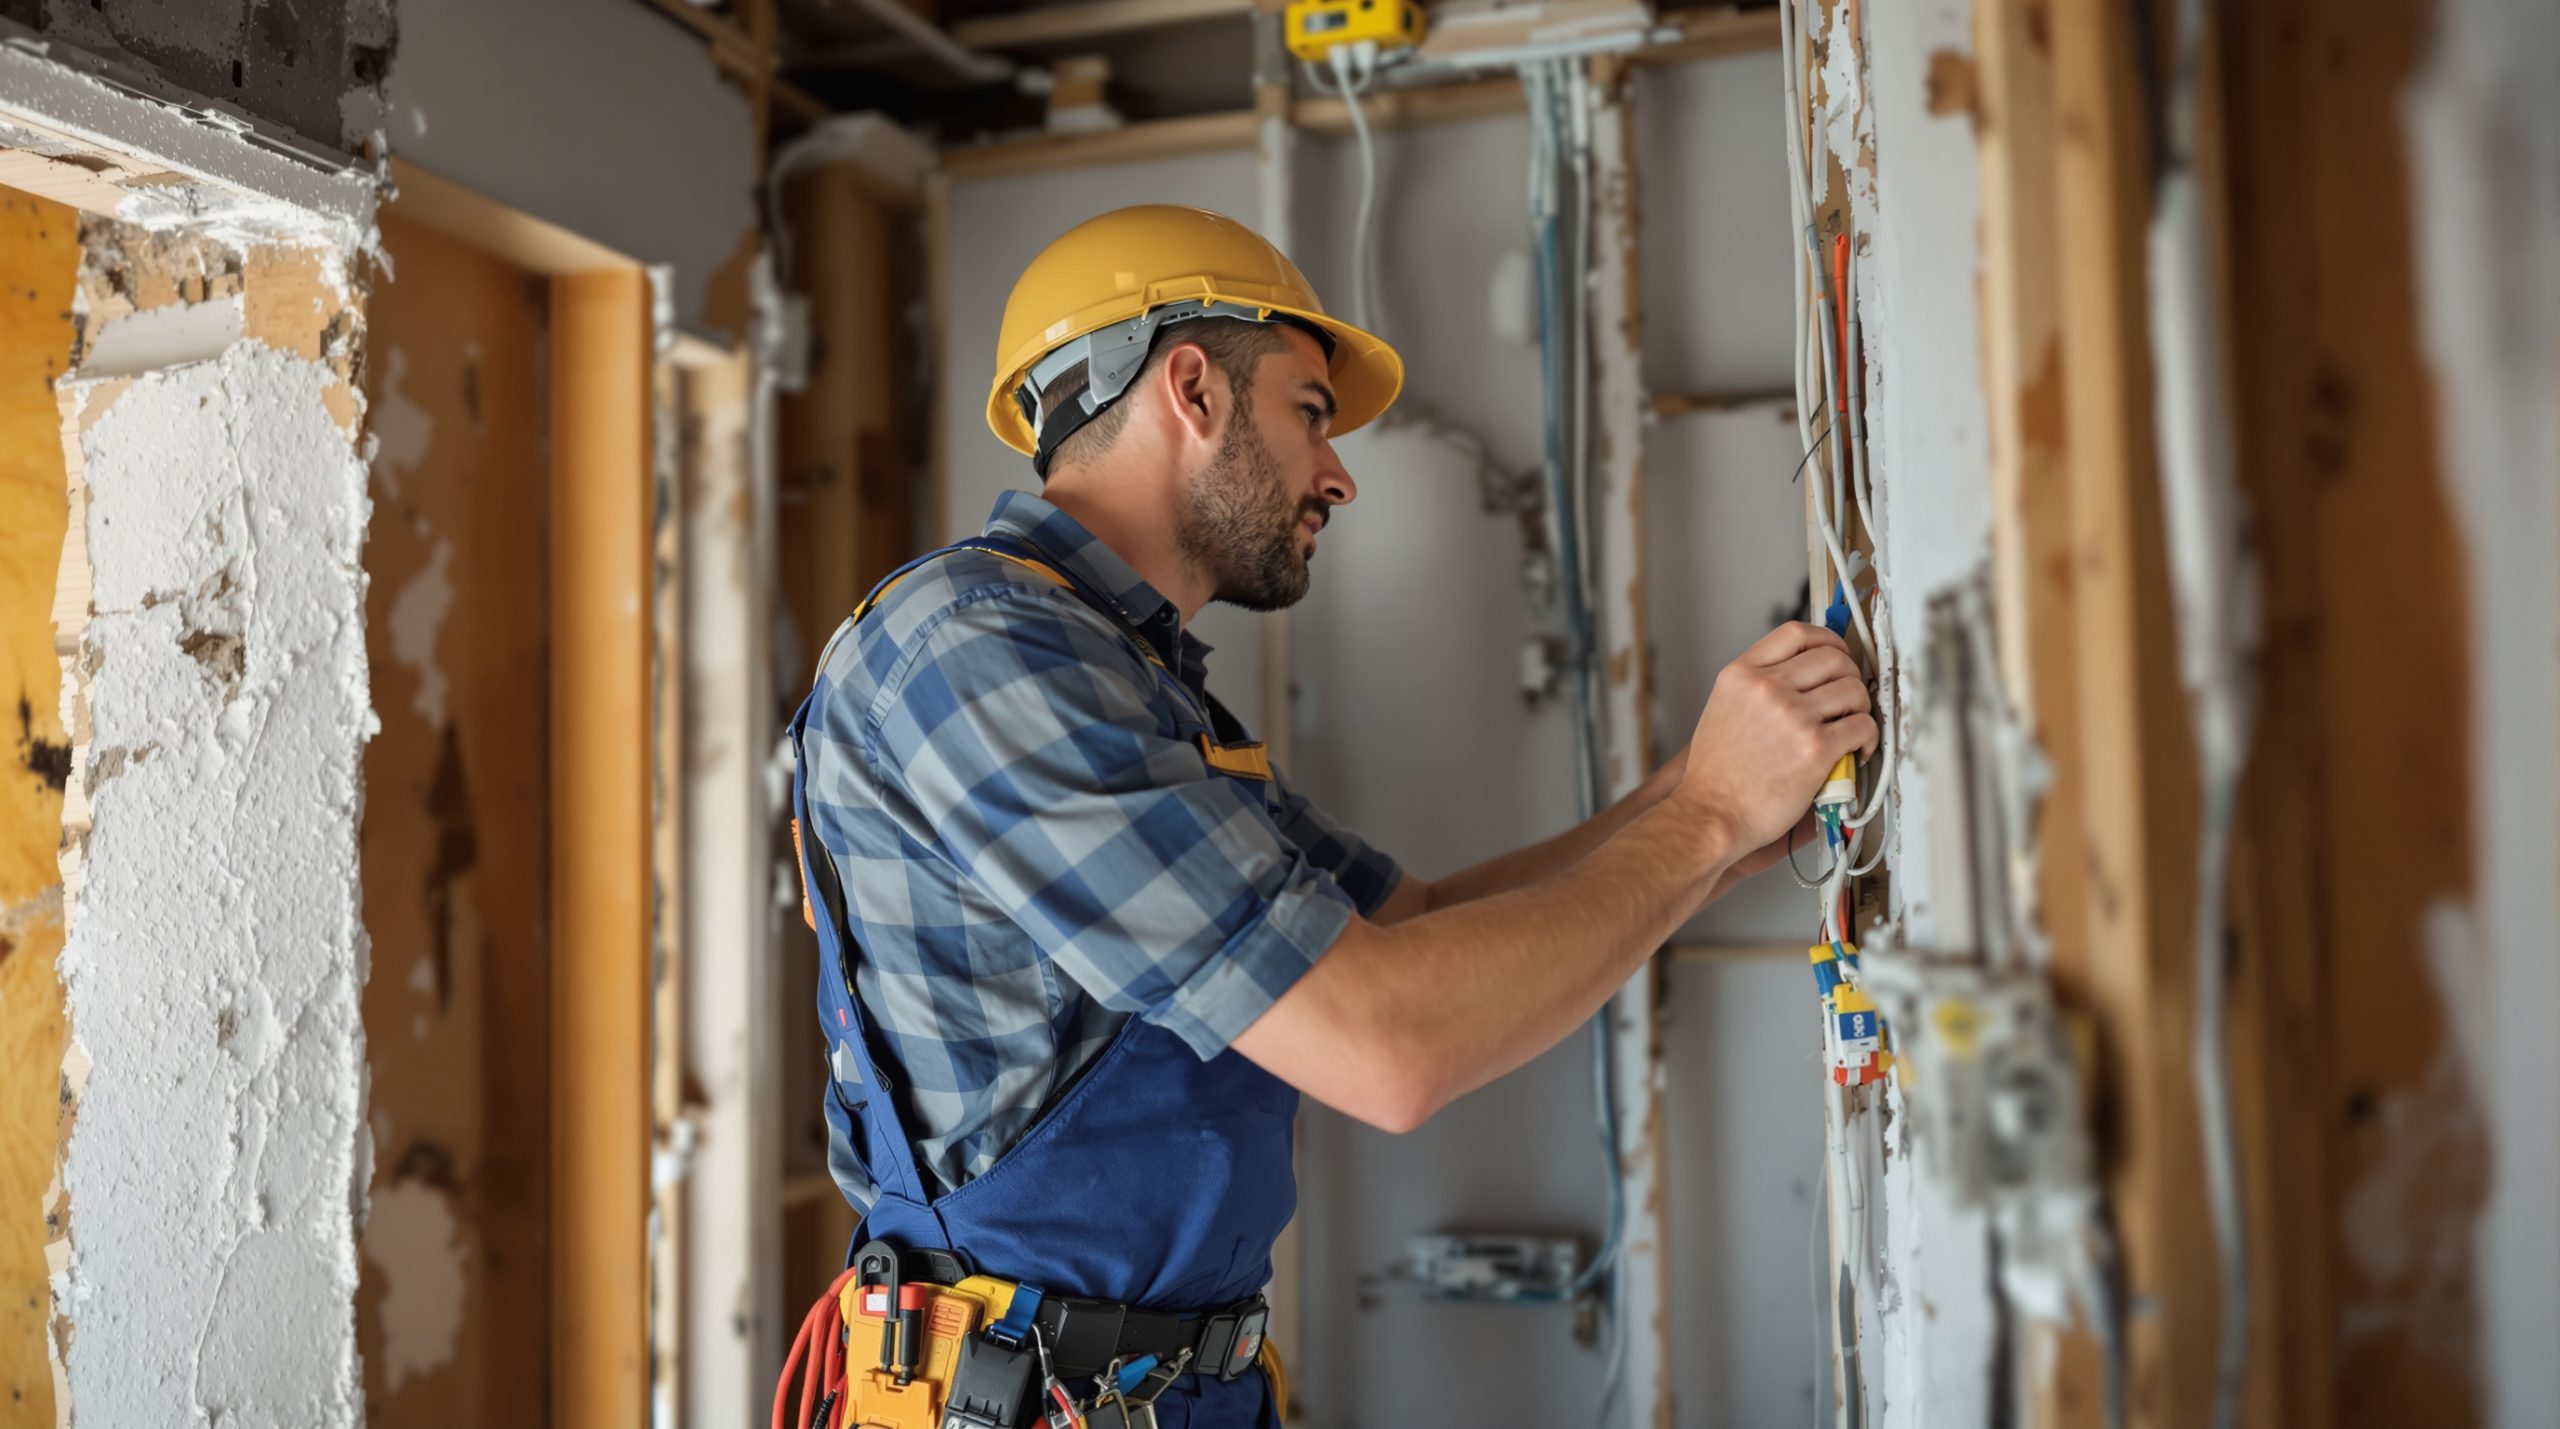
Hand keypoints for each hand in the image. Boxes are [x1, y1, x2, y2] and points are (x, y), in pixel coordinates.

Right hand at [1669, 623, 1876, 857]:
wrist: (1710, 815)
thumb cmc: (1715, 775)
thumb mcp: (1722, 709)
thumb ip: (1756, 686)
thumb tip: (1802, 677)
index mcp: (1740, 675)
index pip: (1796, 633)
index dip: (1826, 640)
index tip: (1836, 654)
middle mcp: (1766, 687)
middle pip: (1832, 658)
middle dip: (1849, 677)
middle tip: (1847, 699)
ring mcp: (1792, 715)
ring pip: (1853, 689)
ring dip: (1860, 708)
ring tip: (1851, 727)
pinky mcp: (1815, 747)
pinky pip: (1862, 726)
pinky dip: (1867, 738)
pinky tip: (1856, 751)